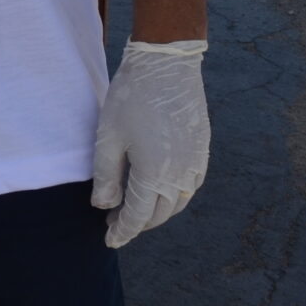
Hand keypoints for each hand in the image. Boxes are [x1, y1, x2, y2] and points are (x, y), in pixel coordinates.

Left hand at [91, 39, 209, 245]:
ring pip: (176, 204)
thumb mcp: (108, 137)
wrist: (167, 64)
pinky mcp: (202, 151)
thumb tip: (104, 207)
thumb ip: (106, 176)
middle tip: (115, 222)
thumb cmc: (132, 97)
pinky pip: (189, 187)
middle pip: (158, 215)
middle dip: (137, 224)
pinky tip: (158, 189)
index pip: (138, 217)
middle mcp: (180, 175)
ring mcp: (195, 164)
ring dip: (156, 212)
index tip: (109, 240)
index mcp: (154, 174)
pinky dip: (173, 196)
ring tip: (134, 208)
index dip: (122, 232)